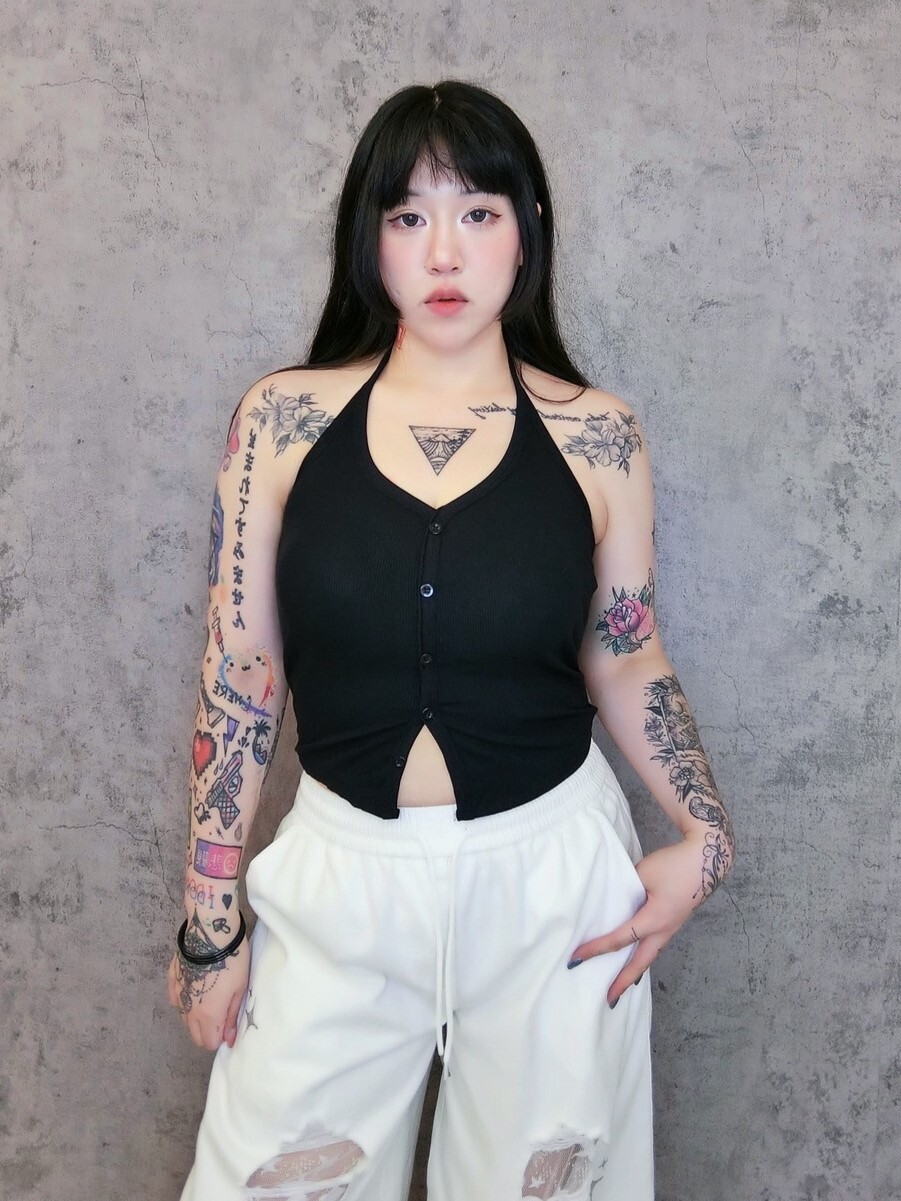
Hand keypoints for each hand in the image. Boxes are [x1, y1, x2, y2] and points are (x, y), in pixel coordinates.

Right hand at [166, 939, 249, 1050]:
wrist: (210, 935)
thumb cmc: (231, 961)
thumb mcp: (239, 989)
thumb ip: (231, 1017)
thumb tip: (229, 1041)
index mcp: (208, 1016)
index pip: (209, 1043)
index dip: (220, 1037)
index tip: (229, 1023)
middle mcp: (189, 1011)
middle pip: (195, 1036)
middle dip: (208, 1032)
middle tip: (221, 1012)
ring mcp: (177, 996)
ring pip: (184, 1020)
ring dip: (196, 1018)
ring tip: (210, 997)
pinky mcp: (171, 982)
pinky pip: (176, 1001)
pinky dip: (185, 1001)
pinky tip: (195, 988)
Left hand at [569, 835, 710, 1006]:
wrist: (708, 858)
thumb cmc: (674, 864)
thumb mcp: (644, 873)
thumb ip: (627, 890)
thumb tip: (613, 902)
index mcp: (655, 919)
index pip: (620, 939)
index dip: (596, 948)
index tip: (577, 958)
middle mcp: (665, 929)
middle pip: (641, 962)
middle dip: (623, 981)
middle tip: (609, 1000)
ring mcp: (671, 927)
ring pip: (650, 955)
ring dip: (635, 971)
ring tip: (620, 985)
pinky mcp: (674, 920)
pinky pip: (656, 944)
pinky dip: (643, 956)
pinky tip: (636, 957)